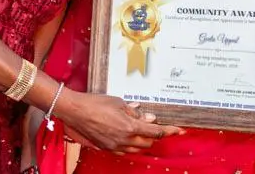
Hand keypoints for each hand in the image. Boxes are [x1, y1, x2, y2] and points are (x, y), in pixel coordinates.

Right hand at [55, 91, 182, 153]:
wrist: (75, 111)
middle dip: (155, 135)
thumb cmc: (95, 103)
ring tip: (141, 130)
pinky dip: (131, 145)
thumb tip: (150, 118)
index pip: (156, 132)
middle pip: (149, 143)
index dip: (170, 131)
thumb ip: (135, 113)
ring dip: (143, 141)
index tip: (179, 130)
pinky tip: (128, 136)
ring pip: (137, 149)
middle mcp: (124, 140)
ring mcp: (115, 146)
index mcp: (130, 127)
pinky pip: (125, 151)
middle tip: (155, 125)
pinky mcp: (107, 148)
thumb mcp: (119, 103)